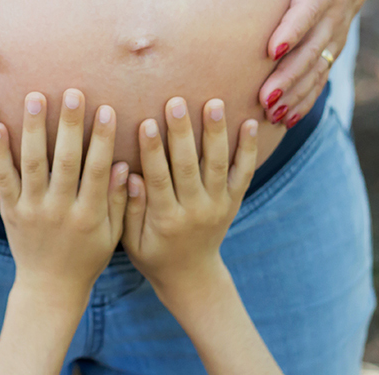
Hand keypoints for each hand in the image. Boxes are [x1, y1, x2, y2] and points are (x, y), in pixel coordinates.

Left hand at [0, 91, 129, 299]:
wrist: (50, 288)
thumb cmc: (87, 257)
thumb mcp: (112, 234)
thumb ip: (118, 200)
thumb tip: (124, 163)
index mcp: (88, 215)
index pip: (96, 170)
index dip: (101, 139)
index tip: (106, 109)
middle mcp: (60, 210)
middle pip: (65, 162)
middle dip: (70, 126)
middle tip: (72, 92)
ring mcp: (32, 210)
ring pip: (32, 164)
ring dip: (34, 129)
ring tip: (36, 97)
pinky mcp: (10, 211)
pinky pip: (3, 178)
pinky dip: (0, 152)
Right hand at [122, 97, 258, 302]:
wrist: (192, 276)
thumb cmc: (153, 255)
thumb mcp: (131, 241)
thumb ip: (129, 208)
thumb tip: (128, 174)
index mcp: (167, 219)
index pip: (159, 179)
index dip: (152, 151)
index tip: (146, 122)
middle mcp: (196, 210)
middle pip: (189, 167)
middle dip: (183, 133)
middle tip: (176, 103)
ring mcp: (218, 205)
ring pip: (217, 165)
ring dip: (216, 132)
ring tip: (213, 103)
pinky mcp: (233, 201)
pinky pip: (243, 173)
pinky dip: (248, 149)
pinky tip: (250, 123)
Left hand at [257, 0, 376, 127]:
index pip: (309, 7)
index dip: (292, 28)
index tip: (271, 48)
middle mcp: (336, 13)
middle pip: (312, 48)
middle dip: (289, 75)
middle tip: (264, 96)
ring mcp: (336, 35)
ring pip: (316, 69)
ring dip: (295, 94)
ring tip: (271, 113)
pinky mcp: (332, 49)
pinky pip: (320, 78)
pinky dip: (305, 100)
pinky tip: (285, 120)